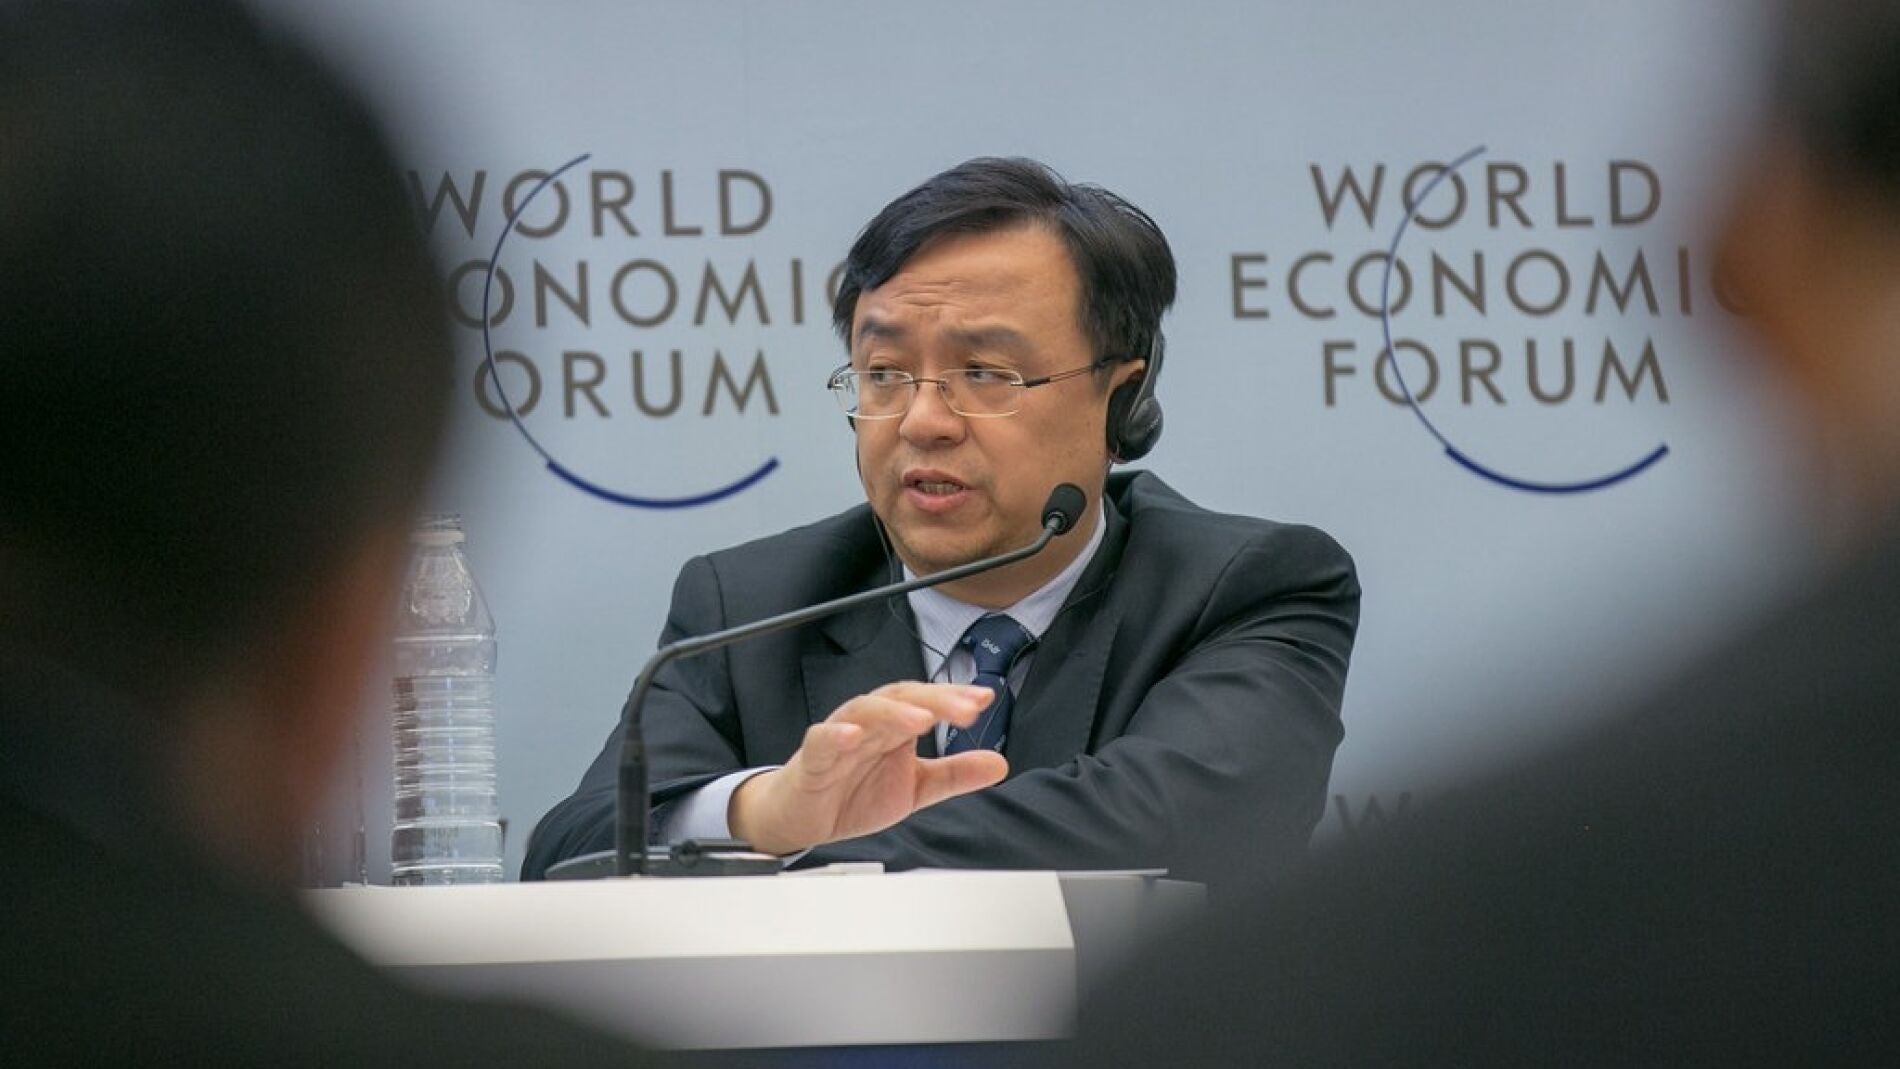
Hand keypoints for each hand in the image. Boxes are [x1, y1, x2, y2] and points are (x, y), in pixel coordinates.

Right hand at [728, 682, 1007, 855]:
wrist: (801, 817)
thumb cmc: (852, 792)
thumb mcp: (915, 787)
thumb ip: (955, 774)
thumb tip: (999, 763)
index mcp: (894, 727)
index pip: (926, 701)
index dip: (954, 698)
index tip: (985, 699)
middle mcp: (869, 724)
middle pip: (902, 698)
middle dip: (935, 699)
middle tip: (965, 707)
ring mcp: (839, 738)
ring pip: (864, 711)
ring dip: (893, 712)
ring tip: (921, 718)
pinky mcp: (812, 759)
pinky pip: (822, 740)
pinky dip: (836, 735)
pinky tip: (853, 735)